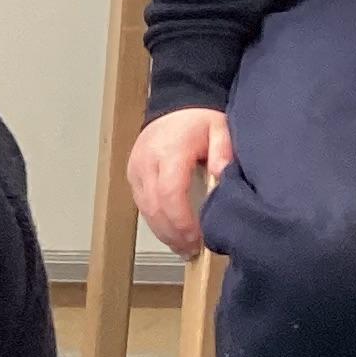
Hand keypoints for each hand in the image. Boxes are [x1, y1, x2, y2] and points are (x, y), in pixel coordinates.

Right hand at [127, 106, 233, 260]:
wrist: (174, 106)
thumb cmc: (199, 121)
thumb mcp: (220, 128)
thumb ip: (223, 150)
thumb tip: (222, 174)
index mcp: (169, 150)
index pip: (169, 192)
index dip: (181, 220)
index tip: (197, 238)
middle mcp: (147, 161)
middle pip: (154, 206)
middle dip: (173, 233)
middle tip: (192, 250)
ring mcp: (136, 169)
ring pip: (145, 209)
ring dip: (164, 232)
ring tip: (184, 248)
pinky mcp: (132, 176)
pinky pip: (142, 205)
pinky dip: (157, 222)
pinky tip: (172, 234)